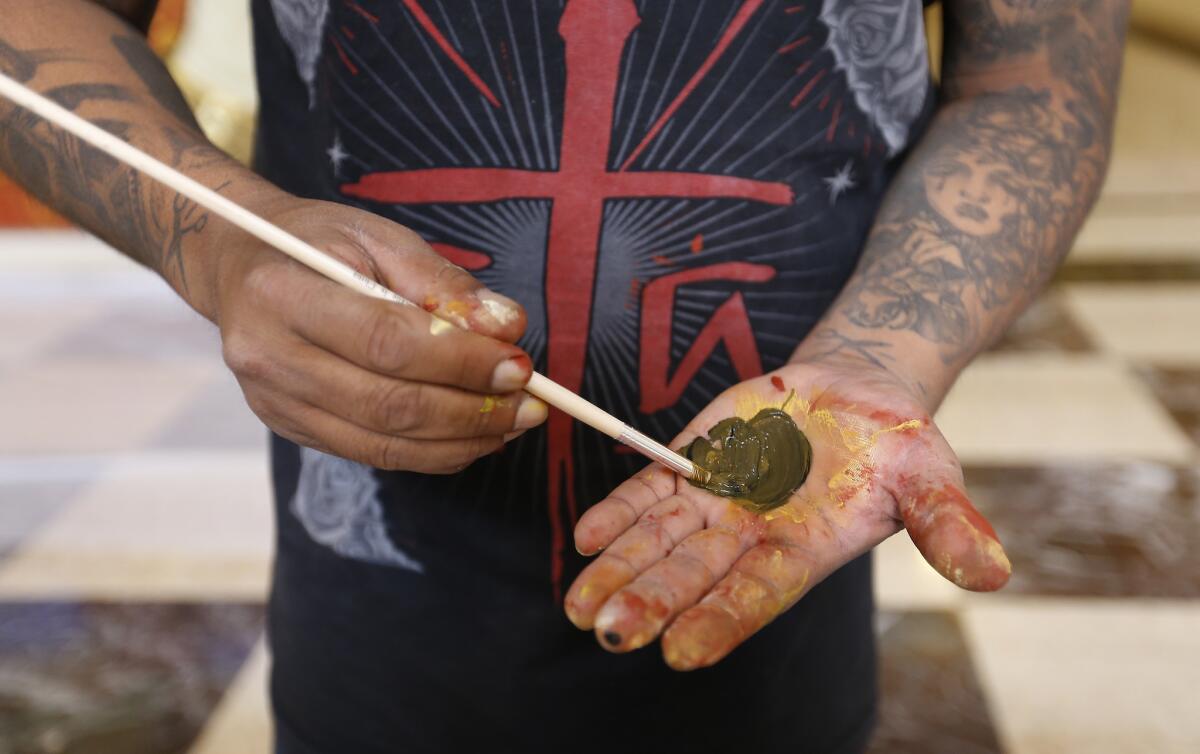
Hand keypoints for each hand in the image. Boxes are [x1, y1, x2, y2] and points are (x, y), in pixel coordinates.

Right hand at [206, 197, 546, 471]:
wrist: (240, 266)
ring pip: (383, 443)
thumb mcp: (377, 236)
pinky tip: (475, 434)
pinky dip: (433, 452)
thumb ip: (443, 282)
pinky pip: (373, 453)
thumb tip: (508, 327)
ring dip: (462, 440)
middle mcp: (267, 357)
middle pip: (387, 404)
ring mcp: (274, 403)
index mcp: (281, 294)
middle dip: (472, 410)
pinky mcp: (291, 428)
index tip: (520, 364)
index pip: (386, 342)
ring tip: (514, 422)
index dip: (460, 361)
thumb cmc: (316, 242)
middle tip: (531, 404)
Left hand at [564, 362, 1008, 668]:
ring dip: (619, 568)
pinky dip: (619, 511)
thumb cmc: (897, 445)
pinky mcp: (696, 463)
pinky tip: (585, 537)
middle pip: (694, 574)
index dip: (721, 620)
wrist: (856, 393)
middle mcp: (752, 536)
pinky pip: (651, 490)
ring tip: (578, 603)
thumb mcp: (932, 476)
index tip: (679, 652)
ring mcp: (718, 502)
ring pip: (660, 540)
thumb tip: (994, 574)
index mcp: (805, 551)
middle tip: (608, 633)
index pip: (757, 594)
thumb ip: (949, 526)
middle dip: (651, 601)